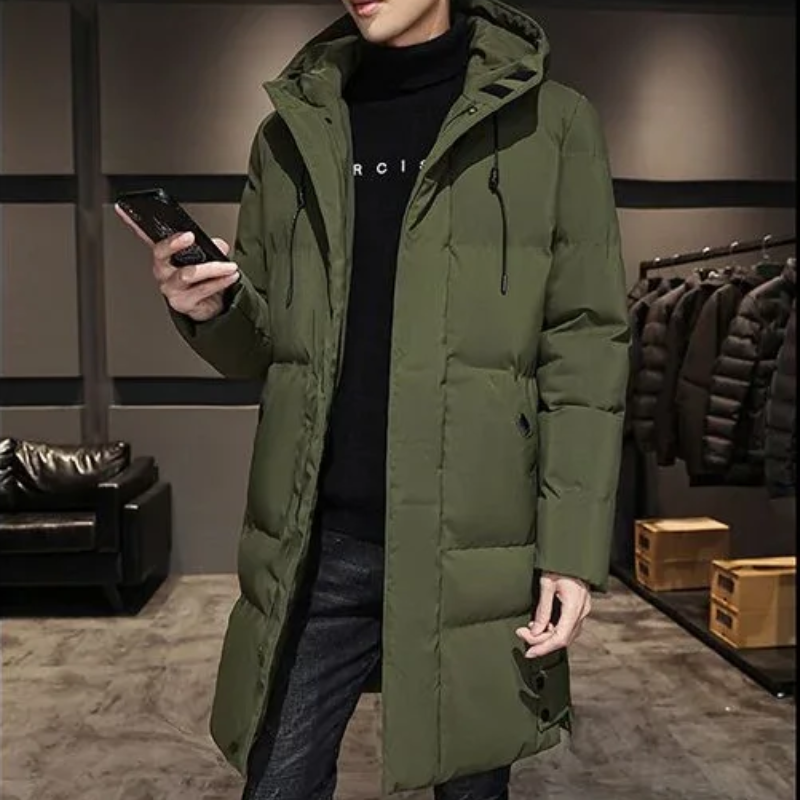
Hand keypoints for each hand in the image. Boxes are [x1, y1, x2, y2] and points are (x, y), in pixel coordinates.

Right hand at [115, 205, 239, 322]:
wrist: (211, 307)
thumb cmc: (203, 280)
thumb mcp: (207, 257)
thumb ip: (212, 248)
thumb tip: (219, 245)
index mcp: (165, 256)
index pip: (145, 236)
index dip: (132, 222)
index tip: (123, 208)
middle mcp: (163, 271)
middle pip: (161, 253)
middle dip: (174, 243)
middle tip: (190, 236)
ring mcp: (170, 288)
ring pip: (187, 273)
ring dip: (212, 268)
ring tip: (229, 266)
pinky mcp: (182, 303)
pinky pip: (202, 289)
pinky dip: (220, 282)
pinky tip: (230, 276)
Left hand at [515, 572, 590, 658]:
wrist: (573, 552)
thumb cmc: (561, 564)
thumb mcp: (547, 584)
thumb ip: (542, 610)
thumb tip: (534, 631)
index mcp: (575, 608)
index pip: (560, 638)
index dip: (543, 648)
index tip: (528, 651)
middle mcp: (582, 612)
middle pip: (563, 639)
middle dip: (541, 642)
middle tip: (521, 634)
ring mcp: (583, 611)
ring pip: (566, 635)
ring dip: (547, 637)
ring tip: (528, 630)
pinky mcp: (580, 608)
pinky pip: (568, 627)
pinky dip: (554, 629)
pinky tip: (541, 625)